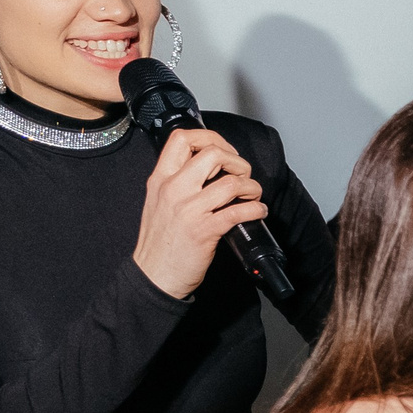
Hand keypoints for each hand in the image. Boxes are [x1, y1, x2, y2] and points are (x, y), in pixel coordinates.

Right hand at [131, 126, 266, 299]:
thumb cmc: (160, 241)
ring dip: (252, 186)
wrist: (154, 274)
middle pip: (212, 153)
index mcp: (160, 178)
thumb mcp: (159, 201)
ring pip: (230, 183)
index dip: (211, 138)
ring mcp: (189, 209)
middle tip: (243, 174)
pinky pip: (238, 212)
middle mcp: (173, 189)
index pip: (181, 139)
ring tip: (254, 195)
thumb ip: (177, 181)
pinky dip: (256, 209)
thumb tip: (208, 169)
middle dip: (237, 160)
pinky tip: (258, 211)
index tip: (226, 151)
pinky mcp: (204, 230)